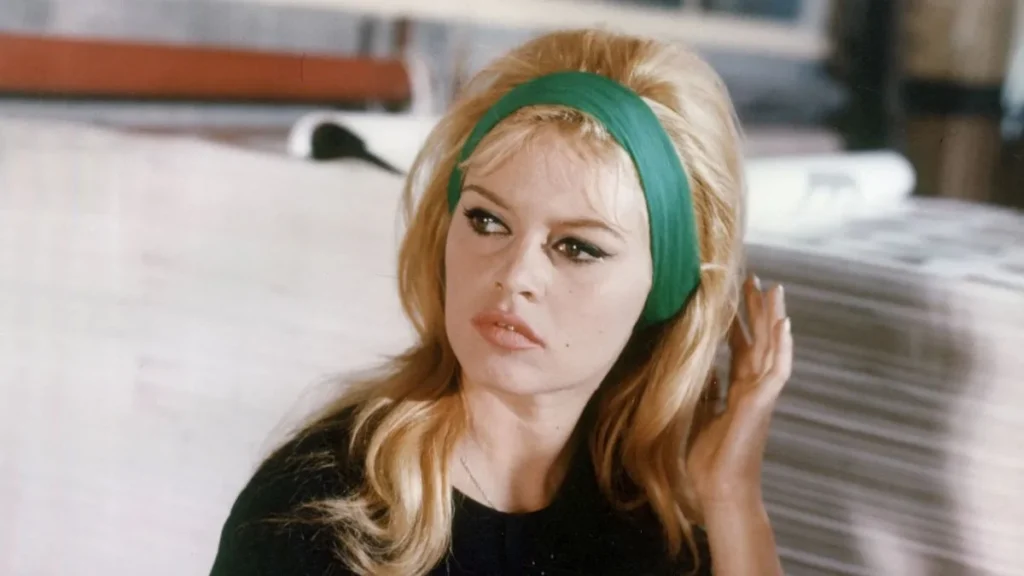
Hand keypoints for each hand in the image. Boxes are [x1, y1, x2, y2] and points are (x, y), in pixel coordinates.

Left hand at [687, 275, 792, 517]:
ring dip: (774, 318)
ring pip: (772, 348)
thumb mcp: (700, 416)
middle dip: (757, 310)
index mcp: (738, 391)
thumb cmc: (710, 461)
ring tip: (775, 290)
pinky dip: (783, 347)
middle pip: (759, 340)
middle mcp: (753, 389)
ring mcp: (761, 395)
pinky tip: (785, 325)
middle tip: (755, 279)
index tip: (733, 297)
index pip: (741, 348)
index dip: (739, 322)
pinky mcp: (762, 404)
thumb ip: (707, 391)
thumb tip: (702, 368)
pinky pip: (778, 370)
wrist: (720, 490)